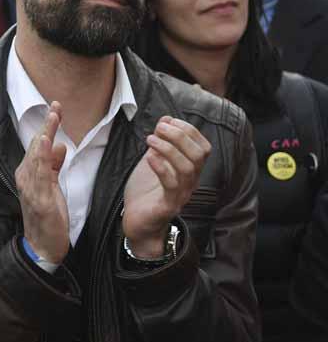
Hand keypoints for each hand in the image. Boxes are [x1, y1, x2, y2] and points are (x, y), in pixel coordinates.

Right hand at [14, 102, 69, 262]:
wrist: (42, 247)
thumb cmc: (48, 218)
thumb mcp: (52, 188)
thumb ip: (54, 166)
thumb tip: (60, 146)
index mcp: (28, 174)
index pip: (38, 145)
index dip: (47, 126)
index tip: (56, 108)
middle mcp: (25, 177)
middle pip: (36, 146)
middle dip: (46, 125)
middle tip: (55, 106)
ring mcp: (30, 188)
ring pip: (36, 156)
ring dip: (45, 135)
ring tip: (52, 117)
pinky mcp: (39, 198)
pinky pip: (40, 174)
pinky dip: (42, 157)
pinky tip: (46, 143)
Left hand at [122, 116, 209, 257]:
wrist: (137, 222)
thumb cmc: (146, 191)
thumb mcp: (152, 160)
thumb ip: (161, 142)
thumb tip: (166, 118)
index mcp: (191, 171)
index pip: (203, 147)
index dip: (189, 130)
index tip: (168, 121)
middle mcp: (191, 182)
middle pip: (199, 155)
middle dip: (180, 136)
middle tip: (159, 128)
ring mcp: (181, 195)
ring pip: (188, 168)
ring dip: (169, 149)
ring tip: (150, 139)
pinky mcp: (168, 206)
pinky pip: (171, 185)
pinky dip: (161, 168)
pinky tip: (148, 157)